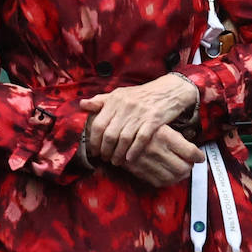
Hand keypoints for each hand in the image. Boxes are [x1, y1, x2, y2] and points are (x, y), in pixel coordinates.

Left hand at [80, 74, 198, 165]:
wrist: (169, 90)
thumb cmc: (142, 94)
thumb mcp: (120, 94)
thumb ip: (101, 100)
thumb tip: (82, 105)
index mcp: (115, 100)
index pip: (98, 124)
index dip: (94, 141)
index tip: (94, 150)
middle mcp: (126, 106)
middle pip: (110, 134)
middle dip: (105, 150)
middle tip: (105, 158)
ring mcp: (140, 113)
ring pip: (124, 139)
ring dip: (118, 153)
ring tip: (116, 161)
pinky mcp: (154, 120)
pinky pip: (141, 139)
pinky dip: (134, 151)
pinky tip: (130, 159)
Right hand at [116, 125, 204, 187]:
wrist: (110, 131)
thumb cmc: (136, 124)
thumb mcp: (157, 122)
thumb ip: (174, 135)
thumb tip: (191, 147)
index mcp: (164, 135)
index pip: (190, 152)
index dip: (198, 156)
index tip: (200, 156)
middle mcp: (158, 150)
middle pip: (184, 168)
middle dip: (190, 167)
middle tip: (190, 163)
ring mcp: (148, 162)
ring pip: (173, 177)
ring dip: (180, 175)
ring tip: (180, 169)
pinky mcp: (139, 171)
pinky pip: (159, 182)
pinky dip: (167, 181)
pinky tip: (168, 175)